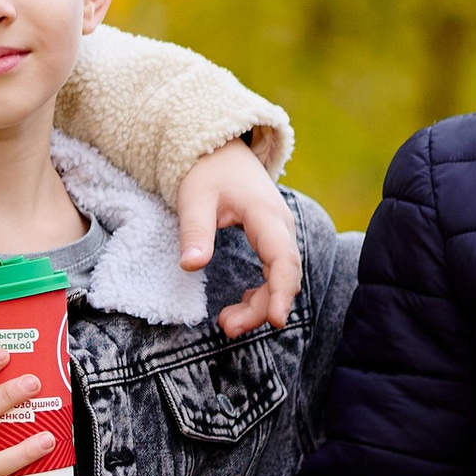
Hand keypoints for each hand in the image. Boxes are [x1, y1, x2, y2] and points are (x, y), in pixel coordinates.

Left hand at [177, 140, 298, 335]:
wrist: (220, 148)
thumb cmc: (207, 170)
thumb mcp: (194, 198)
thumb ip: (195, 232)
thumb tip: (191, 266)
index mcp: (266, 215)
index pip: (283, 259)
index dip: (282, 291)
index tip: (277, 320)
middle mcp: (281, 226)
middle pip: (284, 276)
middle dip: (263, 307)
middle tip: (227, 327)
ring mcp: (280, 233)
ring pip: (281, 278)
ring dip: (260, 304)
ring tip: (227, 322)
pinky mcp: (272, 239)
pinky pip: (275, 272)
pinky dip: (261, 293)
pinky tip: (240, 306)